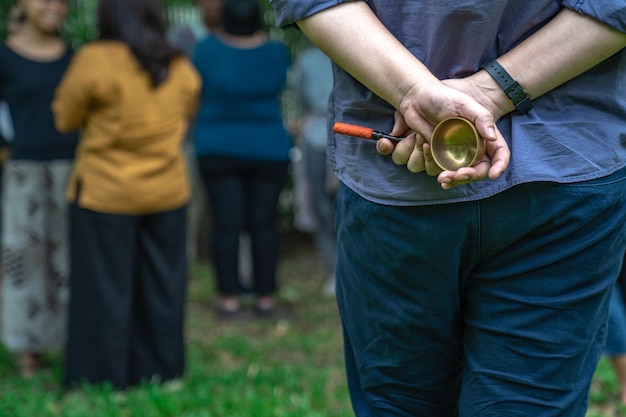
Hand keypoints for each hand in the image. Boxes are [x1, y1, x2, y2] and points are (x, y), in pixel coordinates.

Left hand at [376, 79, 510, 188]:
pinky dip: (431, 163)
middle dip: (470, 176)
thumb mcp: (464, 103)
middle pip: (479, 170)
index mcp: (483, 135)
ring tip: (442, 177)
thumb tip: (492, 137)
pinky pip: (436, 168)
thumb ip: (481, 117)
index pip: (499, 154)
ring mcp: (454, 153)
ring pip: (458, 175)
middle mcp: (472, 147)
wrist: (417, 98)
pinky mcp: (437, 155)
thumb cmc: (443, 96)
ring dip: (452, 179)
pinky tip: (425, 147)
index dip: (499, 166)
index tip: (492, 174)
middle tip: (459, 175)